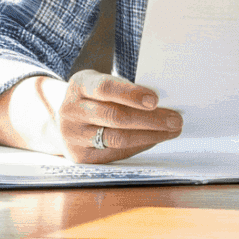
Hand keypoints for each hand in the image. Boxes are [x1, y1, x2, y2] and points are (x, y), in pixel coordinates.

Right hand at [0, 69, 182, 162]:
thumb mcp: (100, 83)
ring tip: (171, 131)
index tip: (155, 99)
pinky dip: (138, 146)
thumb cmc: (93, 97)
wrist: (62, 120)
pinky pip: (114, 153)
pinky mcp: (79, 156)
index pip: (105, 88)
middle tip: (175, 119)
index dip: (131, 94)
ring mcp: (72, 135)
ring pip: (116, 138)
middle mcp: (71, 110)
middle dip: (150, 119)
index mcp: (79, 85)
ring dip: (149, 135)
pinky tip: (154, 139)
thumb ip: (123, 89)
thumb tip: (163, 101)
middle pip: (114, 117)